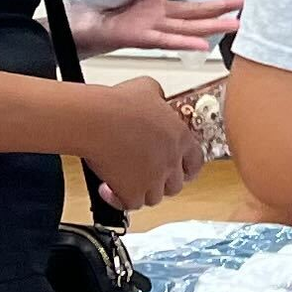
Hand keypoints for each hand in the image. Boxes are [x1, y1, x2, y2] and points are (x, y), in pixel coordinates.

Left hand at [71, 0, 245, 57]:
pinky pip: (167, 40)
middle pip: (195, 9)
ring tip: (236, 24)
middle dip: (221, 6)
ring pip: (189, 26)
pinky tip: (203, 45)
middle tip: (244, 2)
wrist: (80, 29)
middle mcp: (158, 13)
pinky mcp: (143, 39)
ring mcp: (153, 27)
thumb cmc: (99, 11)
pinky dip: (185, 43)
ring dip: (213, 26)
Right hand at [81, 77, 206, 212]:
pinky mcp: (133, 192)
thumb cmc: (117, 104)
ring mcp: (153, 179)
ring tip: (126, 179)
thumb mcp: (147, 88)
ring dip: (141, 191)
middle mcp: (170, 161)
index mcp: (180, 137)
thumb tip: (156, 97)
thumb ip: (158, 96)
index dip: (187, 168)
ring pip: (154, 197)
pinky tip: (108, 188)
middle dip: (161, 182)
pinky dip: (119, 199)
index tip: (182, 171)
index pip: (195, 162)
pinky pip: (131, 204)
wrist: (96, 120)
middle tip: (147, 175)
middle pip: (176, 184)